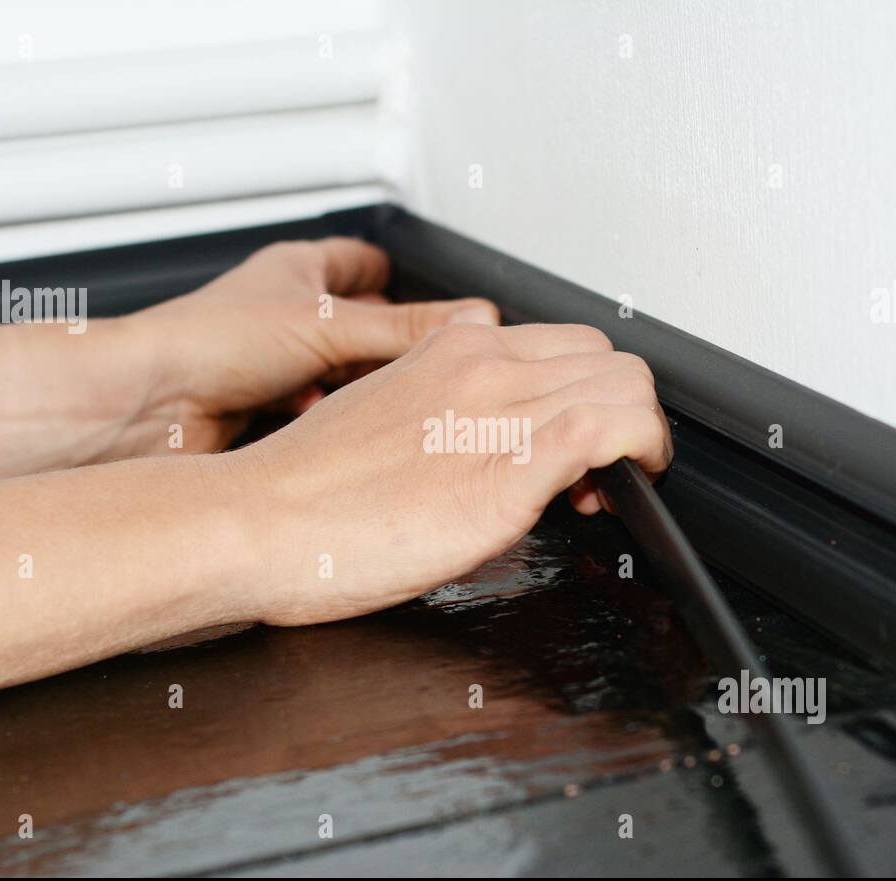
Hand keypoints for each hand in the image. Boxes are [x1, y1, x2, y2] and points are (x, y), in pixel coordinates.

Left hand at [125, 237, 499, 452]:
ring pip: (338, 374)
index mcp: (297, 271)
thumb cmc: (205, 342)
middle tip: (433, 367)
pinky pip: (315, 412)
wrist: (146, 405)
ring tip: (396, 404)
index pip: (362, 262)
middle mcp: (284, 314)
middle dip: (389, 348)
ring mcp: (273, 363)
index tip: (442, 303)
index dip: (400, 278)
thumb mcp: (328, 325)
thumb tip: (475, 322)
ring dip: (361, 389)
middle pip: (358, 326)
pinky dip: (331, 419)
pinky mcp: (264, 410)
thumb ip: (407, 327)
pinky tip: (346, 430)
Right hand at [224, 321, 671, 624]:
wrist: (257, 523)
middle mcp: (481, 365)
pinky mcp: (510, 467)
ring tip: (601, 487)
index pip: (563, 342)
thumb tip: (478, 431)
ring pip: (627, 386)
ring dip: (636, 437)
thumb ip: (439, 405)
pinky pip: (614, 431)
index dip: (585, 391)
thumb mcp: (380, 416)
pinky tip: (607, 495)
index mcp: (448, 348)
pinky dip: (638, 457)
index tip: (575, 438)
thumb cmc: (305, 491)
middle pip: (608, 357)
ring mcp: (498, 410)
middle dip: (620, 410)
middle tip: (597, 467)